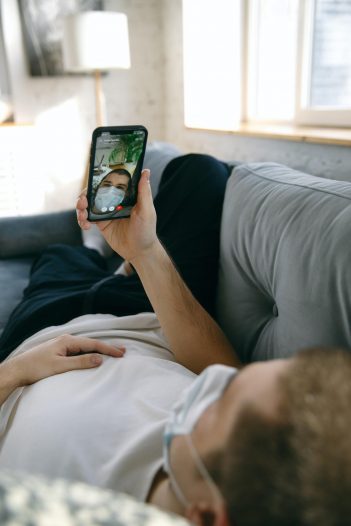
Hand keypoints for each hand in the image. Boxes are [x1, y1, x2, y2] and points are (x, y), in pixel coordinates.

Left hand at [7, 334, 124, 386]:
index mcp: (67, 341)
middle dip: (106, 348)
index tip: (121, 353)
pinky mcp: (58, 352)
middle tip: (122, 351)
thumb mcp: (60, 366)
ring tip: (112, 353)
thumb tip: (99, 358)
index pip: (93, 344)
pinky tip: (93, 356)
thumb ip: (80, 362)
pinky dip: (89, 353)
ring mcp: (61, 345)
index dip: (108, 349)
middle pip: (91, 343)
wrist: (17, 370)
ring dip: (98, 350)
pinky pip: (78, 351)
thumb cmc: (36, 368)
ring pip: (85, 347)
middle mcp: (65, 340)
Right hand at [76, 169, 157, 262]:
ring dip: (80, 207)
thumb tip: (145, 171)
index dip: (97, 179)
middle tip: (83, 201)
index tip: (90, 179)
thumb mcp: (147, 210)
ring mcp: (106, 212)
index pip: (108, 182)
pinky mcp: (101, 223)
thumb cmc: (146, 230)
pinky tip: (85, 225)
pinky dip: (82, 220)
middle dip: (84, 195)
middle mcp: (113, 201)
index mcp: (124, 195)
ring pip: (87, 204)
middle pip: (94, 192)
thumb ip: (144, 191)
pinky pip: (87, 218)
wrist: (139, 252)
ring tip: (82, 215)